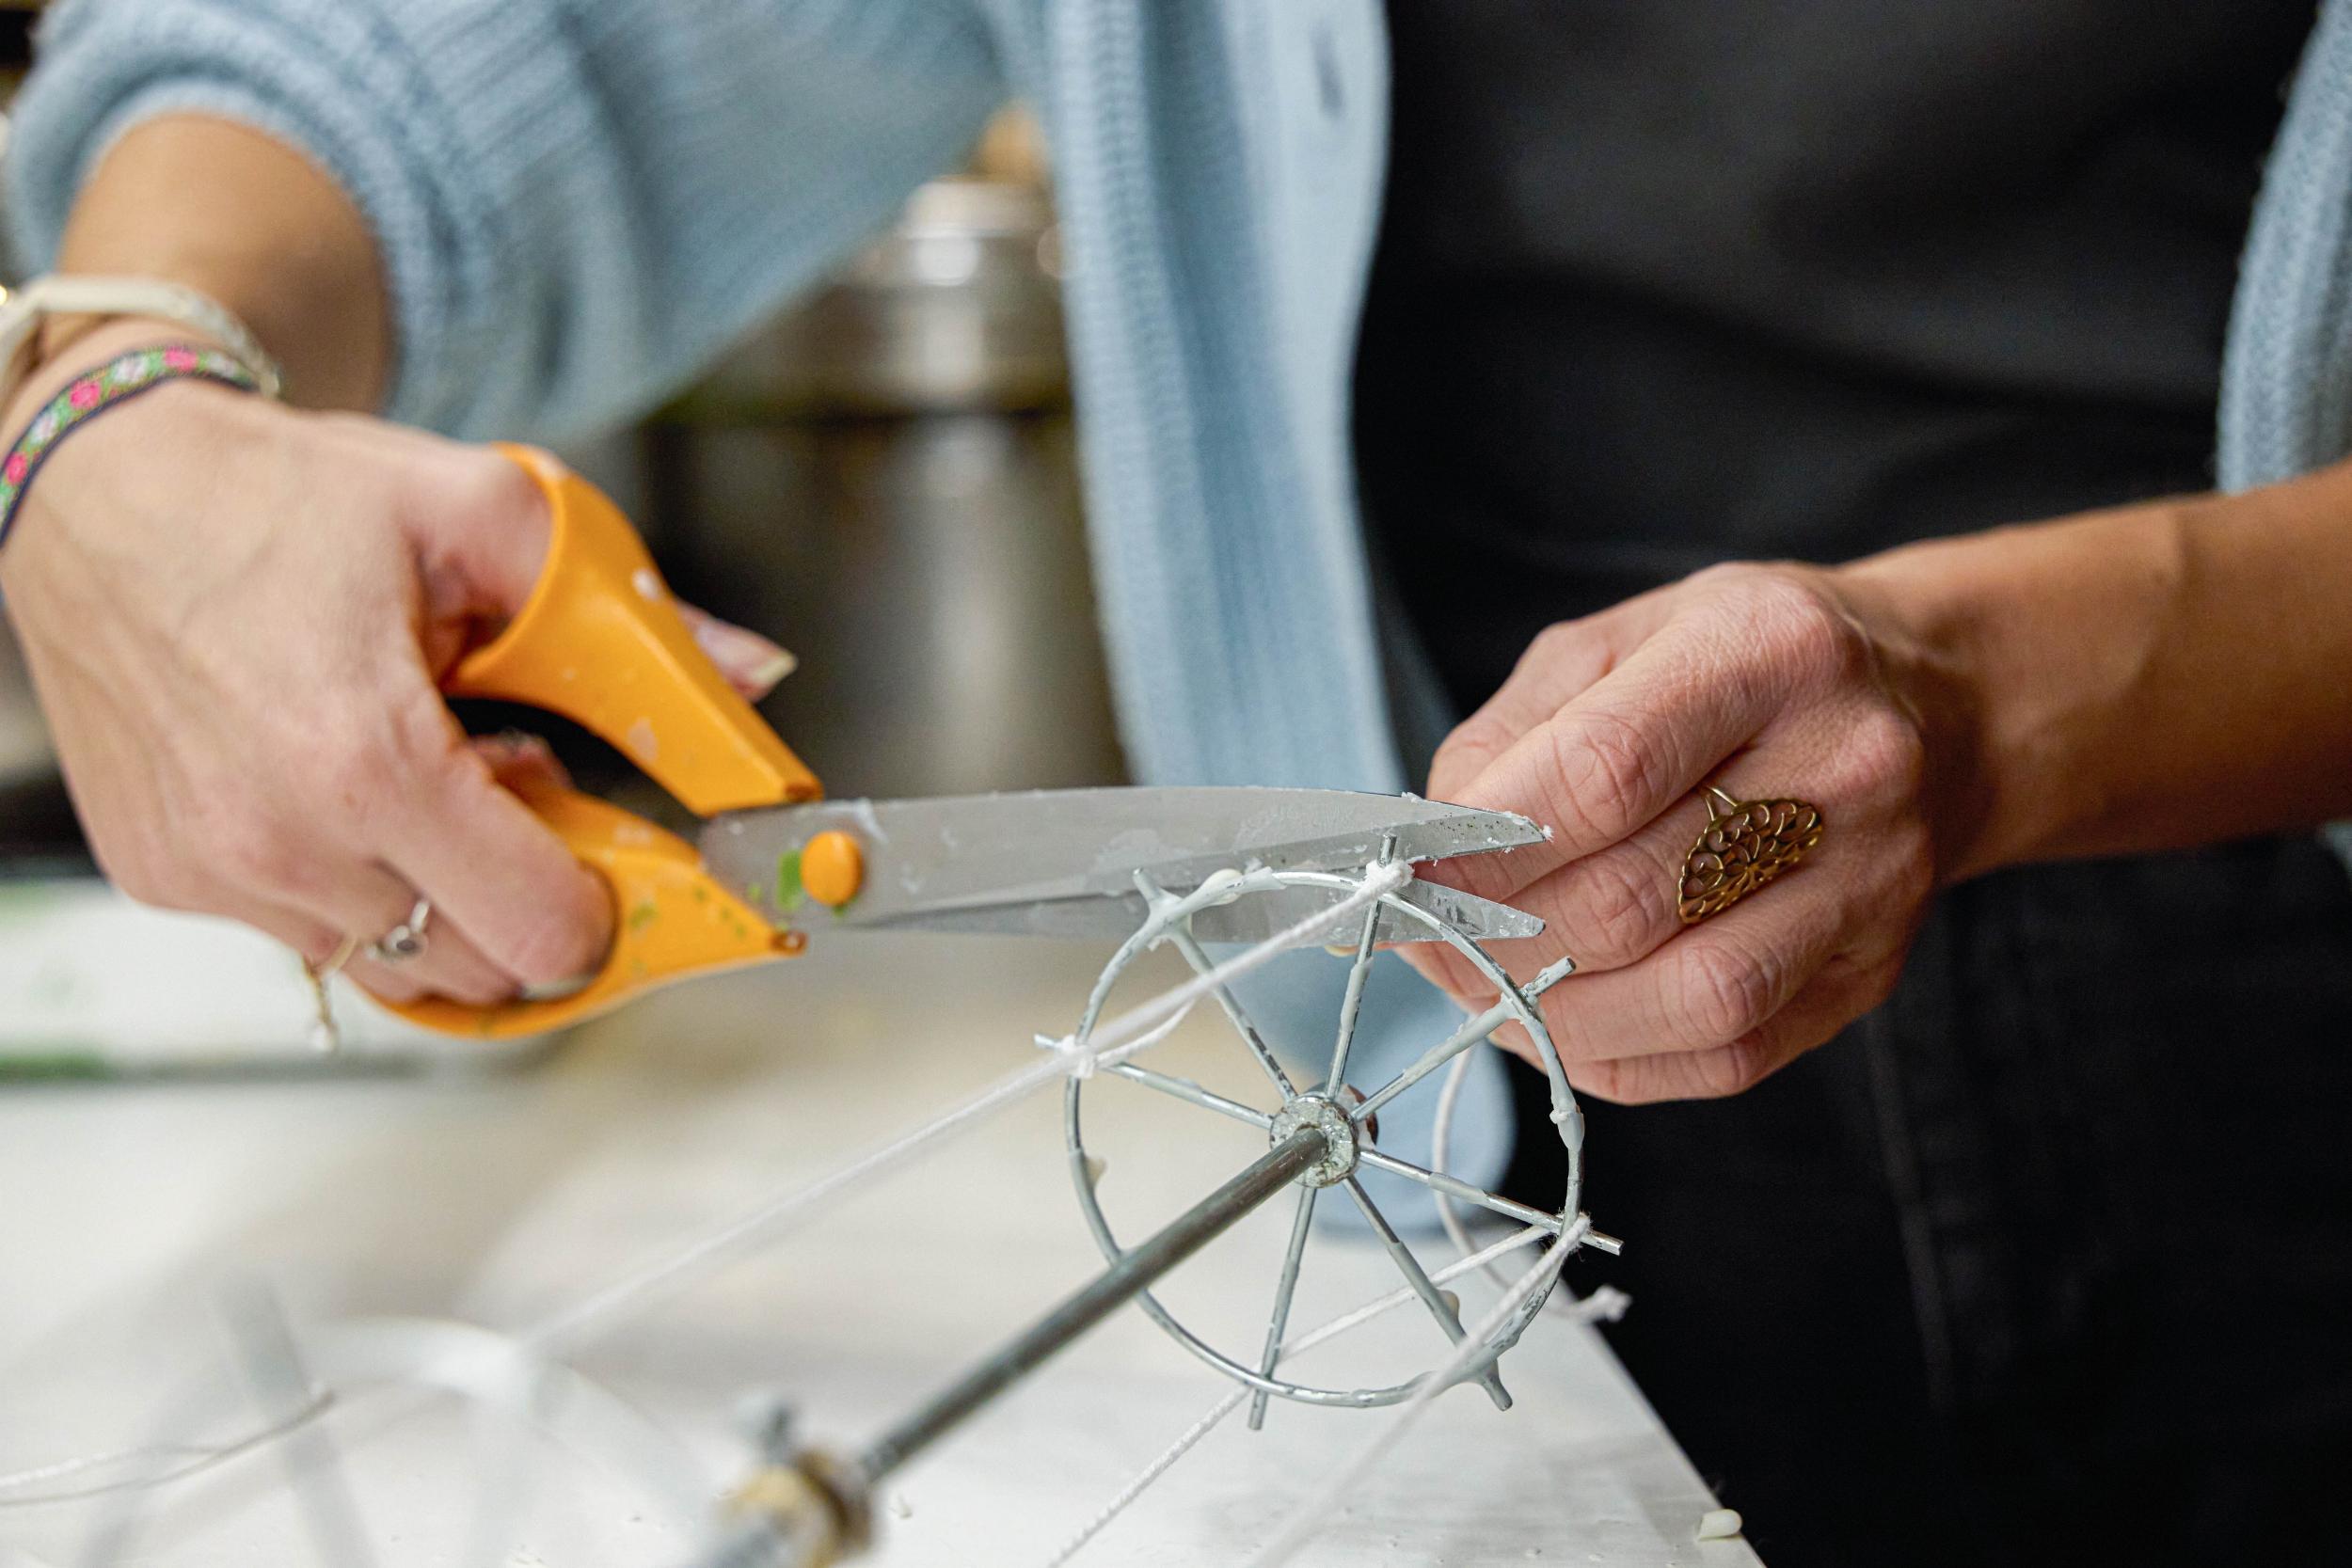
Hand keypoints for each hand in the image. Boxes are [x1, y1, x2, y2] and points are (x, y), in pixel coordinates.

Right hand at [0, 322, 791, 1006]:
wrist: (97, 484)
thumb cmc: (283, 495)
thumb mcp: (484, 516)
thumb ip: (634, 617)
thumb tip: (756, 676)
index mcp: (367, 762)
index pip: (538, 933)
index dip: (602, 904)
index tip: (618, 856)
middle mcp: (277, 842)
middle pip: (475, 968)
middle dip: (525, 897)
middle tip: (518, 784)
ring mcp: (211, 873)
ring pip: (394, 962)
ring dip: (441, 894)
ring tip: (429, 771)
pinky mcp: (163, 876)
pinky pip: (309, 933)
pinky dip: (358, 883)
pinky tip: (351, 781)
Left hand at [1412, 561, 1966, 1102]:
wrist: (1937, 706)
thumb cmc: (1738, 668)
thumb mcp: (1617, 643)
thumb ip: (1511, 739)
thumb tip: (1430, 852)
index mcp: (1769, 650)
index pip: (1605, 772)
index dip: (1483, 845)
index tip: (1404, 871)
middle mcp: (1845, 765)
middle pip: (1635, 898)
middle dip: (1497, 935)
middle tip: (1425, 935)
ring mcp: (1875, 882)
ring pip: (1691, 997)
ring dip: (1552, 1011)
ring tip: (1482, 983)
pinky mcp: (1872, 973)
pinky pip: (1727, 1055)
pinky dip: (1615, 1053)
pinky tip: (1557, 1019)